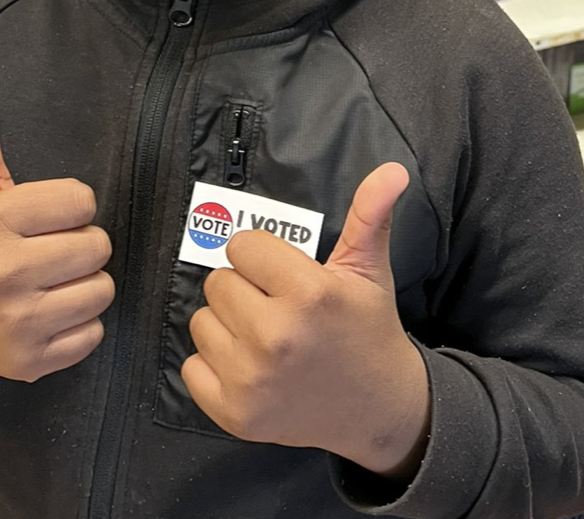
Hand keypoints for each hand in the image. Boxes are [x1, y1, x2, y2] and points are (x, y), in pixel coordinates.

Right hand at [0, 87, 113, 390]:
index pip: (81, 200)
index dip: (71, 205)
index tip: (47, 215)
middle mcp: (3, 274)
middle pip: (97, 246)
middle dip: (82, 244)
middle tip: (50, 249)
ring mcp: (17, 324)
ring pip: (101, 290)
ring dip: (86, 283)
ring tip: (52, 280)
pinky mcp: (30, 362)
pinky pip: (93, 333)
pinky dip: (80, 324)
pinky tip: (50, 312)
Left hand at [181, 163, 429, 479]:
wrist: (379, 409)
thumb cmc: (367, 329)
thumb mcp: (369, 269)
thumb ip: (370, 214)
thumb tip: (393, 169)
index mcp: (308, 293)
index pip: (242, 246)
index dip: (261, 257)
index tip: (283, 276)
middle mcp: (276, 336)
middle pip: (217, 282)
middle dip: (244, 289)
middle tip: (275, 308)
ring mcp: (252, 380)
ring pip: (200, 322)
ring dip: (227, 327)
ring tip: (264, 338)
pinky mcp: (236, 414)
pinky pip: (191, 368)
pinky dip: (213, 368)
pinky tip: (249, 368)